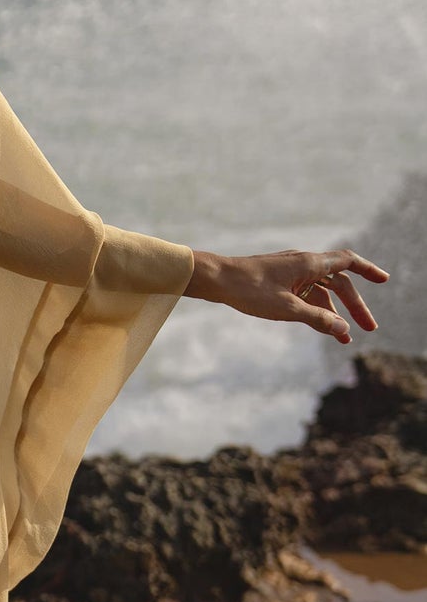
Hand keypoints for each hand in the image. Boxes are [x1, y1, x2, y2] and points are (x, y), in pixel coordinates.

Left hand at [185, 247, 388, 345]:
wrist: (216, 279)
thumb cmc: (249, 290)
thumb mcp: (286, 309)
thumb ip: (317, 319)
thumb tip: (343, 329)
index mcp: (309, 264)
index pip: (348, 262)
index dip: (368, 270)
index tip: (384, 280)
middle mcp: (304, 264)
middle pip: (338, 283)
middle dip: (355, 306)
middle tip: (369, 329)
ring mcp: (292, 272)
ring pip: (321, 291)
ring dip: (334, 313)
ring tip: (344, 338)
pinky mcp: (280, 280)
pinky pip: (306, 294)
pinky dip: (316, 310)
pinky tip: (322, 327)